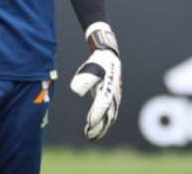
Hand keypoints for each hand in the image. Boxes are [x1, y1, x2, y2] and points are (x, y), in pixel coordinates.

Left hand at [69, 22, 121, 139]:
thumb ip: (84, 79)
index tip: (89, 123)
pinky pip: (110, 114)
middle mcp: (114, 94)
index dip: (97, 115)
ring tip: (90, 135)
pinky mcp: (113, 99)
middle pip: (108, 114)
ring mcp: (115, 98)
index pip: (103, 104)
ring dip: (102, 126)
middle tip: (89, 135)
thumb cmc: (98, 62)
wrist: (109, 57)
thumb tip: (76, 90)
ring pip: (110, 116)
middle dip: (99, 126)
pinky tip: (95, 128)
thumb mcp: (90, 67)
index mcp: (109, 87)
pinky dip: (104, 122)